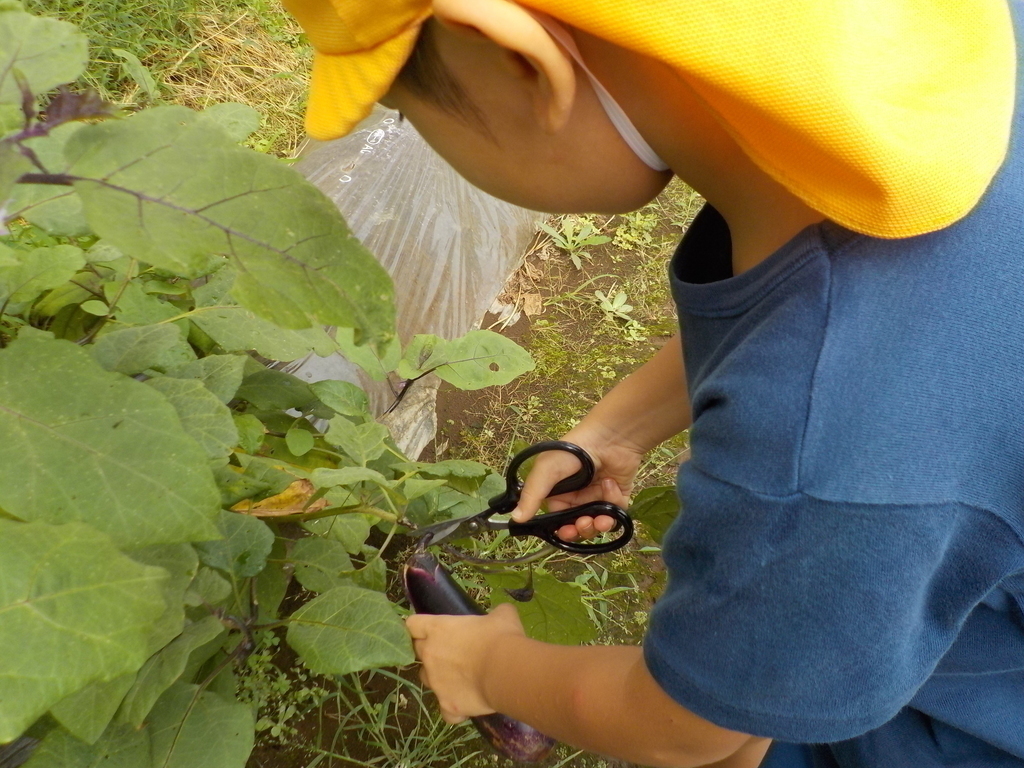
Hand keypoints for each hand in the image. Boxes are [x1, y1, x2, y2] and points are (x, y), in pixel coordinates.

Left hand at [406, 603, 525, 722]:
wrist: (506, 670)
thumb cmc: (500, 637)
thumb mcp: (502, 615)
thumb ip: (494, 614)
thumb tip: (501, 614)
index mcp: (437, 629)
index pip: (413, 625)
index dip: (420, 627)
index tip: (431, 630)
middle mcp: (430, 655)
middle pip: (417, 652)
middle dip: (430, 652)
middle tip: (453, 653)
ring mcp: (436, 683)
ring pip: (428, 680)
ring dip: (439, 679)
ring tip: (463, 679)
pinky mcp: (447, 705)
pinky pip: (445, 710)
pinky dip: (454, 707)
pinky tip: (468, 703)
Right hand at [513, 424, 642, 540]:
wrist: (609, 436)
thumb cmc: (573, 451)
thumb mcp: (546, 470)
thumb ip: (532, 495)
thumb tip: (516, 519)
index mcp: (558, 494)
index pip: (558, 521)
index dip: (561, 530)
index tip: (564, 531)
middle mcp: (578, 499)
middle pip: (578, 527)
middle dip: (580, 531)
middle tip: (582, 525)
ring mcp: (598, 499)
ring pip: (598, 525)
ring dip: (597, 525)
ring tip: (599, 519)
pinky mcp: (618, 497)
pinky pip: (616, 513)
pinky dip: (613, 503)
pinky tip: (610, 486)